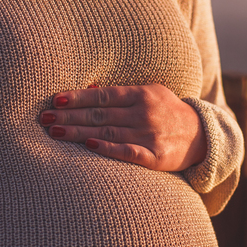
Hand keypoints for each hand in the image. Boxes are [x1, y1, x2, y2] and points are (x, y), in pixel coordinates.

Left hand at [41, 84, 206, 171]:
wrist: (202, 136)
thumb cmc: (166, 112)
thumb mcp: (148, 95)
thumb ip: (120, 95)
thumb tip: (89, 90)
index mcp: (141, 94)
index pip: (102, 95)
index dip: (77, 97)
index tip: (55, 100)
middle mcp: (144, 112)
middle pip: (100, 114)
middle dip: (70, 116)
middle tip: (44, 118)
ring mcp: (150, 134)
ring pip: (107, 132)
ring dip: (78, 132)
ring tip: (55, 132)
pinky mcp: (155, 156)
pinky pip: (128, 152)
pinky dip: (109, 148)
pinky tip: (90, 146)